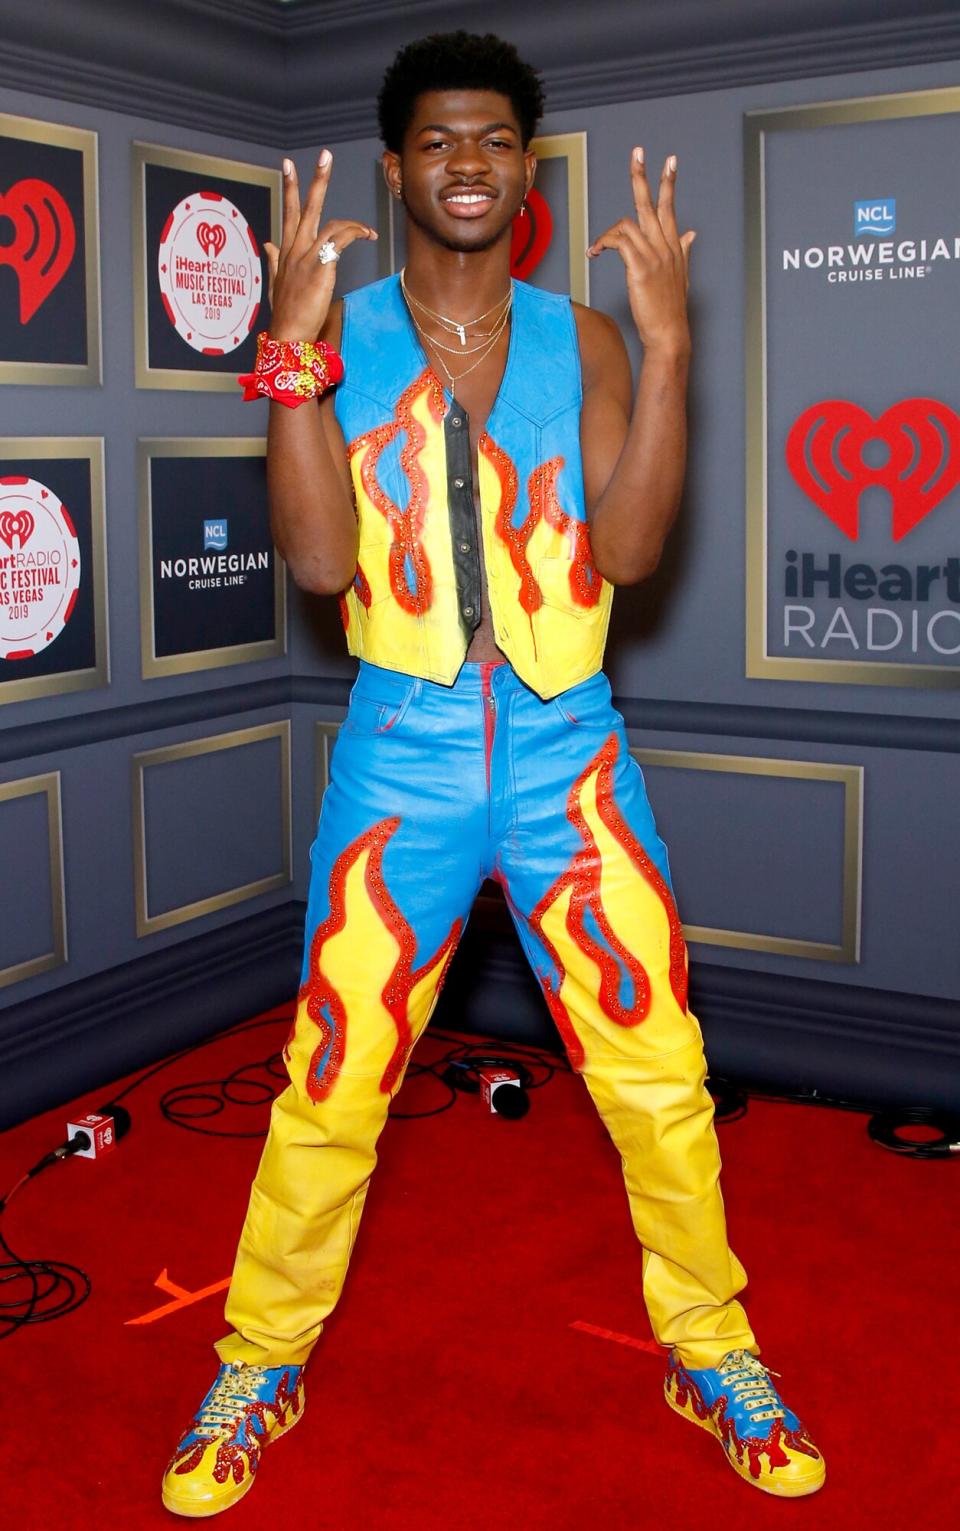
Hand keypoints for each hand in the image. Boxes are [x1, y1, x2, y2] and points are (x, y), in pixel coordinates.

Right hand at [265, 150, 377, 340]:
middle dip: (314, 180)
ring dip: (351, 221)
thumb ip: (274, 260)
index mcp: (286, 252)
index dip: (290, 188)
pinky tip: (367, 237)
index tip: (289, 165)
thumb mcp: (277, 283)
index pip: (288, 213)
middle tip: (325, 155)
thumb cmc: (286, 314)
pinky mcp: (319, 267)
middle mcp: (294, 249)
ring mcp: (305, 257)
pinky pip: (339, 239)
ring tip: (368, 229)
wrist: (288, 335)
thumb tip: (268, 243)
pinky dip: (354, 233)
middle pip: (303, 207)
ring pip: (325, 220)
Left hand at [587, 149, 694, 353]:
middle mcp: (665, 246)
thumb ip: (684, 251)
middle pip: (652, 203)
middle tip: (638, 152)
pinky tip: (595, 253)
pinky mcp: (640, 268)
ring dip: (608, 232)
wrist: (669, 333)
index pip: (671, 207)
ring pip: (628, 222)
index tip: (670, 161)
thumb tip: (691, 234)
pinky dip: (603, 243)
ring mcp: (653, 256)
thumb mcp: (681, 275)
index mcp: (673, 246)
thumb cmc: (671, 308)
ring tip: (597, 248)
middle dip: (643, 176)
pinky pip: (619, 242)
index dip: (669, 183)